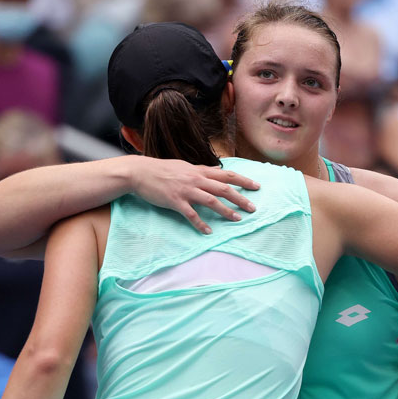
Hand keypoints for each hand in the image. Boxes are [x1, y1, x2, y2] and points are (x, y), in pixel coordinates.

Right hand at [129, 156, 260, 233]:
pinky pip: (191, 214)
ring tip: (237, 220)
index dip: (243, 180)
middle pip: (224, 188)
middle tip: (253, 208)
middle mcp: (196, 179)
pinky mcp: (175, 201)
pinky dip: (200, 224)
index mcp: (199, 171)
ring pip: (211, 201)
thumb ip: (200, 171)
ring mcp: (186, 190)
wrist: (140, 172)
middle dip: (241, 198)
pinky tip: (208, 232)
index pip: (227, 174)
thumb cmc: (162, 170)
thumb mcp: (184, 166)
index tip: (256, 186)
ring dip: (226, 211)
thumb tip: (214, 172)